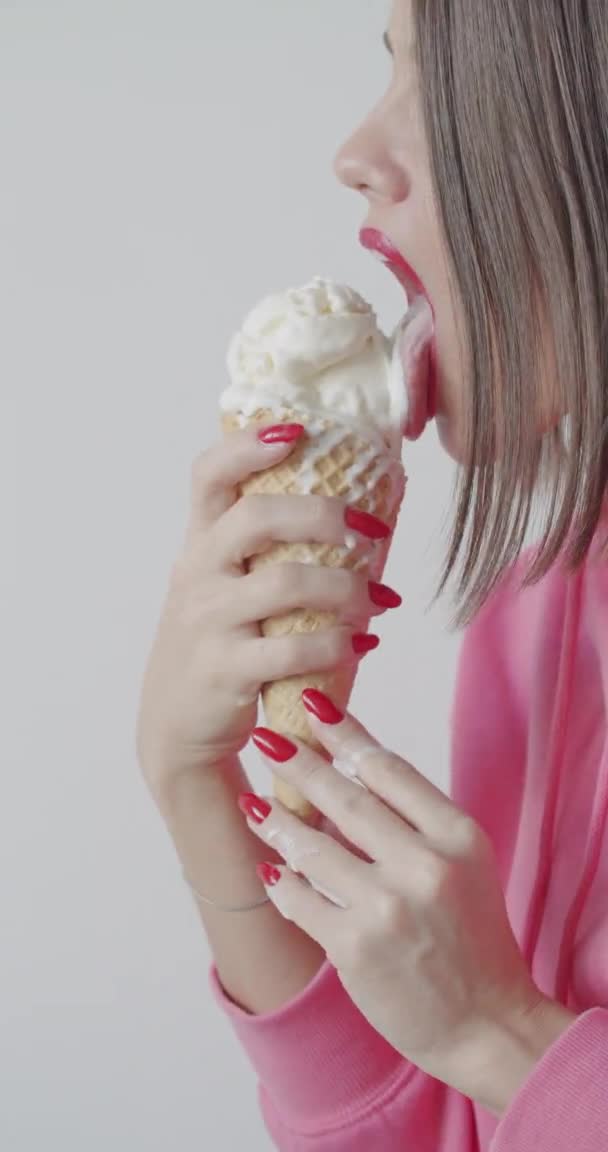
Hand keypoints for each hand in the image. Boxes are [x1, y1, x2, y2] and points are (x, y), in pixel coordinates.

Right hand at [136, 422, 397, 803]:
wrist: (176, 726)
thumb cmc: (217, 646)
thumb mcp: (220, 588)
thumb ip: (260, 553)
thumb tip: (352, 517)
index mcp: (200, 544)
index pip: (208, 475)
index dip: (248, 445)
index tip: (298, 430)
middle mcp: (199, 574)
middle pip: (258, 516)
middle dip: (327, 516)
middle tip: (372, 533)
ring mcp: (209, 621)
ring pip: (288, 582)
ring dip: (349, 589)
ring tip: (378, 602)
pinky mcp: (225, 670)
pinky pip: (294, 648)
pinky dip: (339, 644)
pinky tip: (361, 646)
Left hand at [241, 690, 548, 1103]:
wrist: (486, 1022)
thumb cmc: (473, 936)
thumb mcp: (466, 863)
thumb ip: (419, 819)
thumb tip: (355, 766)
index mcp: (457, 836)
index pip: (389, 769)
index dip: (346, 734)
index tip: (313, 706)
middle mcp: (424, 866)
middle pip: (346, 798)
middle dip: (300, 762)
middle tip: (267, 736)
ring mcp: (387, 908)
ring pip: (312, 847)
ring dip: (276, 820)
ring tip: (253, 801)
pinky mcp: (354, 948)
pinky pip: (301, 899)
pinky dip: (281, 881)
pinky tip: (268, 866)